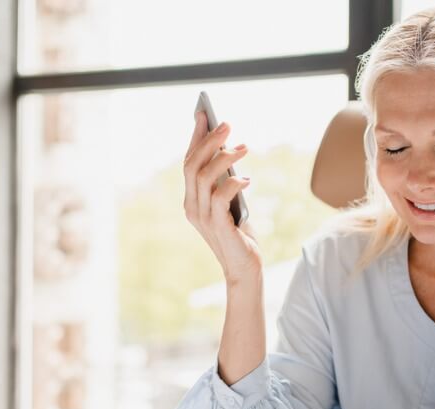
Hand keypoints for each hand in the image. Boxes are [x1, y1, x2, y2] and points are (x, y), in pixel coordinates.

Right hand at [183, 110, 261, 283]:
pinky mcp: (217, 227)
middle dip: (208, 141)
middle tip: (227, 124)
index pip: (188, 162)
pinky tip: (246, 180)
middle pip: (192, 165)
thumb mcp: (232, 202)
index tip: (203, 114)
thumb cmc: (240, 234)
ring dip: (223, 158)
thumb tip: (231, 151)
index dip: (195, 137)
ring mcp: (202, 218)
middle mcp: (191, 207)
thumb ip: (226, 182)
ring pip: (203, 177)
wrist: (244, 268)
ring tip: (243, 147)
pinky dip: (232, 184)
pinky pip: (220, 198)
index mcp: (192, 199)